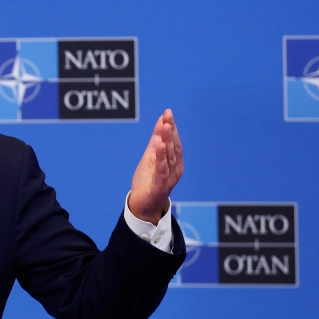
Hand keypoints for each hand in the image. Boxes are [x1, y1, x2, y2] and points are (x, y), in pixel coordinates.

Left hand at [128, 109, 183, 223]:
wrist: (142, 205)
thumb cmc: (148, 181)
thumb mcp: (150, 157)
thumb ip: (156, 140)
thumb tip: (161, 121)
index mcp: (174, 162)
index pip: (174, 141)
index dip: (172, 127)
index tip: (168, 113)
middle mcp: (175, 169)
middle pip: (174, 147)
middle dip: (171, 131)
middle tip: (168, 116)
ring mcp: (169, 178)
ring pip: (170, 157)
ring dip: (168, 141)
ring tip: (165, 126)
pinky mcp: (160, 186)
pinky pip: (162, 171)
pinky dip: (161, 158)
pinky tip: (159, 147)